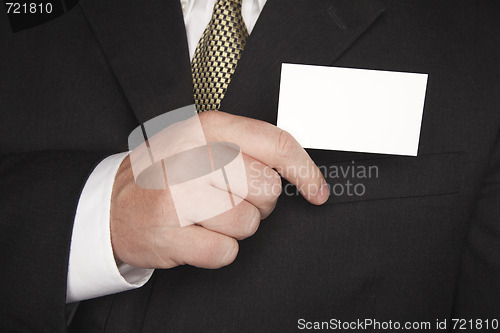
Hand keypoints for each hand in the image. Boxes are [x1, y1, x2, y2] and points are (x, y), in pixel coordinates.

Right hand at [110, 111, 328, 268]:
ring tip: (204, 215)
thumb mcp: (202, 143)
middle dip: (257, 203)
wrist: (116, 204)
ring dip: (233, 227)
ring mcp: (178, 196)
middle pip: (267, 189)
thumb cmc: (167, 173)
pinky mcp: (170, 234)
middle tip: (228, 198)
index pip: (275, 144)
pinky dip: (216, 250)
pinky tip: (193, 234)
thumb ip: (247, 148)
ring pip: (248, 224)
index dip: (305, 171)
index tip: (316, 191)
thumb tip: (302, 172)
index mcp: (207, 128)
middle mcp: (192, 156)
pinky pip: (226, 252)